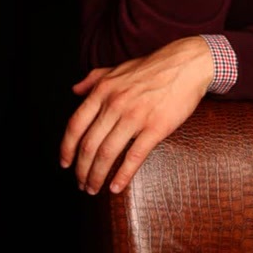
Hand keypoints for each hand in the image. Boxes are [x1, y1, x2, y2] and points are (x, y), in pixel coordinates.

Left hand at [59, 36, 213, 194]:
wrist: (187, 64)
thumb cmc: (153, 67)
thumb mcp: (119, 68)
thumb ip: (94, 79)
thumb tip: (74, 90)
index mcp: (104, 90)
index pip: (75, 125)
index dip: (66, 149)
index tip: (65, 164)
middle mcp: (115, 103)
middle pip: (89, 145)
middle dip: (81, 170)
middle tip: (81, 183)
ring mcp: (135, 116)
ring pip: (107, 154)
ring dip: (96, 176)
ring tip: (94, 188)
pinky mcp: (156, 127)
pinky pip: (134, 157)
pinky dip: (122, 176)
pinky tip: (116, 188)